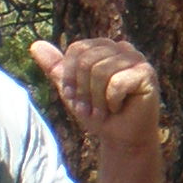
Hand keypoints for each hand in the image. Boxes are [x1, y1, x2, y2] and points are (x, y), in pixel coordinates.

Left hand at [31, 37, 161, 152]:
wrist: (121, 138)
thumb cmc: (99, 113)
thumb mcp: (72, 90)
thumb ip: (55, 68)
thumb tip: (35, 44)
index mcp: (105, 47)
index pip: (77, 49)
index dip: (71, 76)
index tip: (75, 98)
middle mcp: (123, 48)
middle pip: (88, 60)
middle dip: (83, 91)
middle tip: (90, 109)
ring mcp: (137, 60)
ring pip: (100, 71)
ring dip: (96, 100)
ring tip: (102, 111)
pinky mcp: (147, 75)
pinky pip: (117, 83)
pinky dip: (111, 102)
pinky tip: (118, 108)